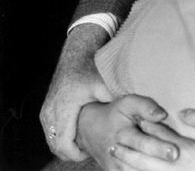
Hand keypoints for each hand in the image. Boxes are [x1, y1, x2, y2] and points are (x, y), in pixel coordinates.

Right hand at [40, 24, 112, 158]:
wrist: (77, 55)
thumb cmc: (91, 69)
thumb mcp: (104, 85)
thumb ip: (115, 102)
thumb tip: (133, 113)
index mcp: (65, 109)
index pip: (64, 145)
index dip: (76, 154)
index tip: (89, 153)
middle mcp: (51, 111)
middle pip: (56, 146)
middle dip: (71, 152)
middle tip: (88, 152)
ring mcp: (46, 110)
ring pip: (52, 140)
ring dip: (65, 145)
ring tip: (84, 144)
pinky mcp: (46, 109)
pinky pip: (50, 131)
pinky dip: (61, 136)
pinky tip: (76, 134)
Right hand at [76, 95, 173, 169]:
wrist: (90, 130)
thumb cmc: (115, 113)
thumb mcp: (128, 103)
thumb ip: (145, 107)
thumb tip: (162, 115)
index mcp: (123, 134)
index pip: (143, 143)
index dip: (159, 148)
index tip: (176, 152)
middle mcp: (118, 154)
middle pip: (141, 162)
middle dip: (159, 165)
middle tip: (177, 162)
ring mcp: (115, 167)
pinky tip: (158, 170)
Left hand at [110, 109, 194, 169]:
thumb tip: (182, 112)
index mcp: (187, 152)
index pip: (161, 138)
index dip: (148, 129)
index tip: (134, 121)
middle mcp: (177, 168)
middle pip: (147, 159)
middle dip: (130, 150)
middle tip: (114, 143)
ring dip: (132, 165)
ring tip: (118, 159)